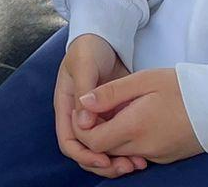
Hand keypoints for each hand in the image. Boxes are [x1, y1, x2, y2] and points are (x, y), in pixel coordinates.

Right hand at [55, 34, 147, 177]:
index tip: (103, 160)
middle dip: (103, 164)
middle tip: (125, 167)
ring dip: (117, 161)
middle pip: (86, 152)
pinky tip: (142, 155)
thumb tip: (84, 123)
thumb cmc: (89, 48)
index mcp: (66, 107)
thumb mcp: (84, 64)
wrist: (105, 39)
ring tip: (137, 164)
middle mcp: (79, 118)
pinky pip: (118, 140)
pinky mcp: (113, 117)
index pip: (68, 142)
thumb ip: (84, 91)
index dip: (83, 155)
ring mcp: (97, 119)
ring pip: (103, 150)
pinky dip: (128, 151)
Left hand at [75, 66, 199, 169]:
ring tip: (121, 111)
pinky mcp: (166, 158)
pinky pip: (138, 154)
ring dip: (113, 137)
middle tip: (103, 108)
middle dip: (97, 132)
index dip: (83, 127)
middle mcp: (143, 148)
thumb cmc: (182, 87)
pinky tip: (138, 120)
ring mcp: (156, 156)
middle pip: (104, 150)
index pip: (92, 142)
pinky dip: (130, 141)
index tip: (88, 109)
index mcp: (134, 127)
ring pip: (121, 153)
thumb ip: (110, 92)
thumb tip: (83, 103)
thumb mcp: (144, 80)